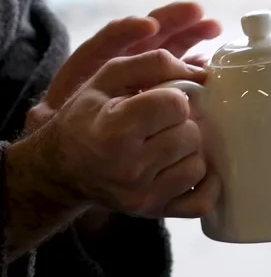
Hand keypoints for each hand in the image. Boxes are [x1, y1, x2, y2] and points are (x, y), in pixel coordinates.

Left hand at [28, 2, 220, 130]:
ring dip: (190, 37)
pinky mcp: (162, 89)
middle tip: (198, 14)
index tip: (148, 27)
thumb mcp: (52, 121)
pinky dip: (194, 67)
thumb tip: (43, 110)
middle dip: (173, 22)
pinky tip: (209, 64)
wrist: (77, 147)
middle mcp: (121, 65)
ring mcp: (145, 75)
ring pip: (168, 49)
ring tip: (213, 27)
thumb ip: (47, 115)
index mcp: (90, 68)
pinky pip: (180, 73)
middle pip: (148, 37)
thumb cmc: (67, 131)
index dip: (126, 32)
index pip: (107, 43)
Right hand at [41, 49, 219, 219]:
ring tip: (167, 146)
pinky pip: (202, 202)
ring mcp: (143, 196)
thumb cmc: (86, 118)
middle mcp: (129, 168)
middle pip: (191, 135)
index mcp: (115, 130)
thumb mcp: (107, 78)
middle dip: (182, 124)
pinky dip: (203, 185)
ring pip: (198, 165)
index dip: (174, 97)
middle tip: (162, 124)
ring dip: (189, 152)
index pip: (176, 105)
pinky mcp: (154, 212)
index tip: (160, 100)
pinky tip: (183, 168)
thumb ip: (154, 63)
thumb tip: (203, 75)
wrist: (61, 168)